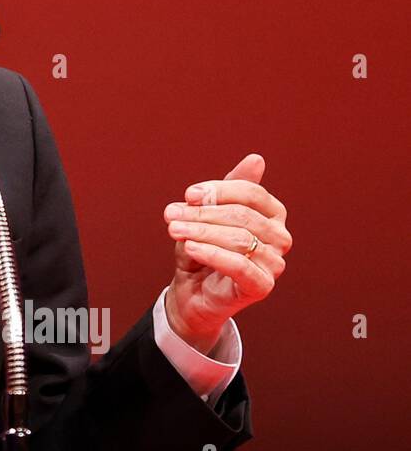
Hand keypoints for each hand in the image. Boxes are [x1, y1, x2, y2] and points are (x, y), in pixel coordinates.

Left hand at [162, 153, 291, 354]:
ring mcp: (274, 263)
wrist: (191, 291)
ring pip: (240, 239)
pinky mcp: (261, 286)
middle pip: (243, 215)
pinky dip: (211, 253)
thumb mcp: (208, 216)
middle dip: (203, 212)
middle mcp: (280, 238)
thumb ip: (226, 190)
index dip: (218, 190)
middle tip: (171, 214)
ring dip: (201, 231)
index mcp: (272, 214)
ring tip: (174, 229)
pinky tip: (189, 247)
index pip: (251, 193)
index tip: (188, 194)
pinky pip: (239, 265)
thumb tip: (256, 159)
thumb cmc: (202, 250)